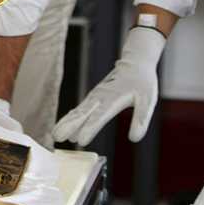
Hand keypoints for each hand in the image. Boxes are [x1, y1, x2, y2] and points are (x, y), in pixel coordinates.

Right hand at [52, 26, 164, 144]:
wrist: (135, 64)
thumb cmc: (142, 82)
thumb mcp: (148, 101)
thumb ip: (141, 119)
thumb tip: (134, 138)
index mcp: (113, 99)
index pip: (99, 116)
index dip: (89, 128)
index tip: (81, 140)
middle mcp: (100, 98)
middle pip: (82, 113)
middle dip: (69, 125)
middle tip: (57, 137)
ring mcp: (95, 97)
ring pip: (78, 111)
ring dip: (66, 122)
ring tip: (55, 135)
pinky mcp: (93, 98)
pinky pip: (79, 109)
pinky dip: (70, 117)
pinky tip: (63, 126)